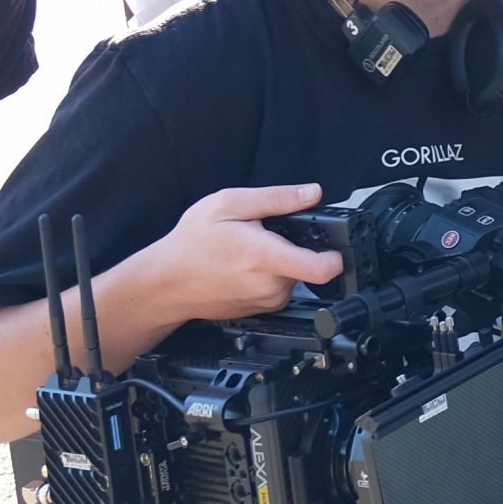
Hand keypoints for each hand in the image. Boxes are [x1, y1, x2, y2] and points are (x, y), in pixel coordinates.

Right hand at [123, 182, 341, 325]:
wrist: (164, 283)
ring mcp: (266, 301)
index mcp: (267, 258)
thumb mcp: (229, 205)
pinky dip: (270, 275)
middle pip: (309, 265)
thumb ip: (276, 199)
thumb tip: (312, 193)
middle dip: (297, 247)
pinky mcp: (261, 309)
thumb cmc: (190, 245)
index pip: (324, 268)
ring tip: (250, 250)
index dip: (338, 254)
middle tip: (266, 235)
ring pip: (294, 276)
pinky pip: (279, 288)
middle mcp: (271, 286)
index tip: (336, 241)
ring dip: (281, 261)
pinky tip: (244, 266)